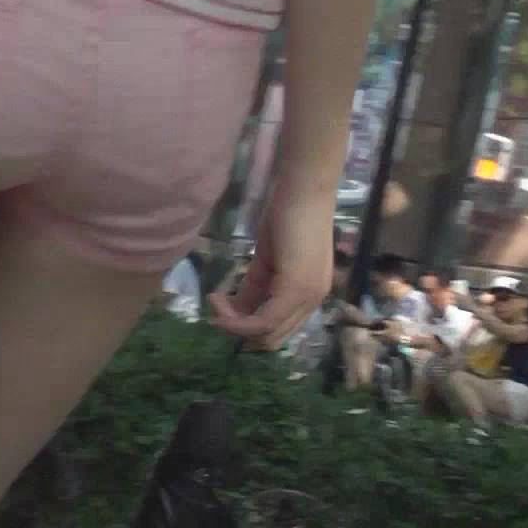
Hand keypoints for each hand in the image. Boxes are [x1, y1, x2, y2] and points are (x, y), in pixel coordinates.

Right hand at [210, 187, 336, 349]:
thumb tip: (234, 310)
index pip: (277, 330)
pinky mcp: (297, 289)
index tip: (220, 309)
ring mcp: (308, 297)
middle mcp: (313, 302)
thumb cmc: (287, 215)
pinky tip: (218, 300)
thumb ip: (254, 287)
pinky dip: (238, 318)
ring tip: (214, 302)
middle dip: (238, 330)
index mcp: (308, 296)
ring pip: (267, 334)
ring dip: (235, 324)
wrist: (302, 188)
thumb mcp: (266, 260)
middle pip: (272, 339)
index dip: (245, 328)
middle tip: (216, 309)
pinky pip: (264, 321)